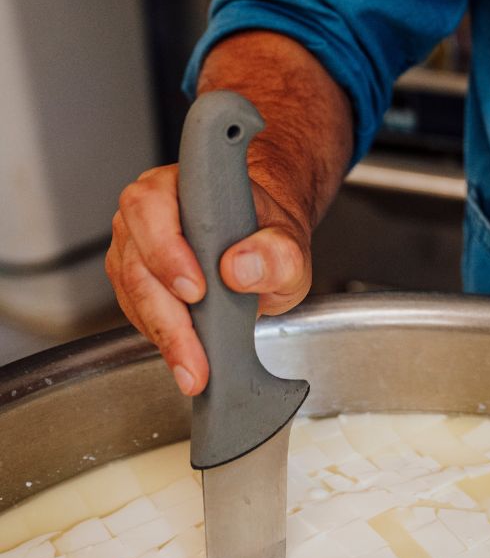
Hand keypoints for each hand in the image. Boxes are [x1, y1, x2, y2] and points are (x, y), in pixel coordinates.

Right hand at [105, 163, 314, 395]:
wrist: (260, 244)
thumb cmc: (267, 237)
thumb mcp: (289, 246)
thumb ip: (276, 254)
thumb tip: (240, 269)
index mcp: (180, 189)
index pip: (153, 210)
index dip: (167, 251)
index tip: (195, 291)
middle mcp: (147, 213)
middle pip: (136, 262)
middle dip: (167, 315)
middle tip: (195, 355)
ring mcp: (134, 246)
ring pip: (132, 292)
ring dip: (162, 334)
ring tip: (192, 368)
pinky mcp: (134, 279)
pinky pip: (137, 310)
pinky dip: (160, 336)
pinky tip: (184, 357)